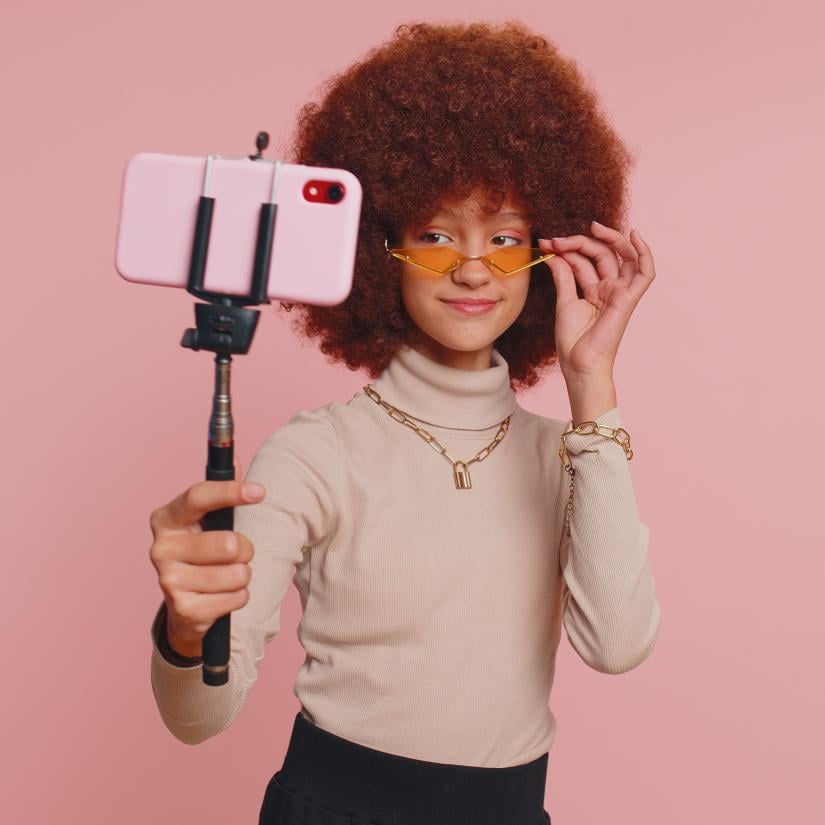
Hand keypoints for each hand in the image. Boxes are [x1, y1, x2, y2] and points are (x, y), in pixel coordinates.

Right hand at [148, 457, 263, 654]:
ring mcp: (168, 580)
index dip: (230, 491)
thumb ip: (221, 492)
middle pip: (229, 543)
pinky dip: (239, 597)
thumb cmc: (203, 552)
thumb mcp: (209, 520)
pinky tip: (222, 596)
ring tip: (228, 576)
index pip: (198, 496)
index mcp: (167, 518)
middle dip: (246, 549)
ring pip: (237, 573)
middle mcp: (161, 548)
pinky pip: (236, 597)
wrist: (186, 606)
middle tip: (239, 553)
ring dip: (243, 575)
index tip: (260, 492)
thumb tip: (235, 458)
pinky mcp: (183, 608)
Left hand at [539, 222, 655, 380]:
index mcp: (593, 290)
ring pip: (621, 256)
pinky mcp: (629, 299)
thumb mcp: (565, 301)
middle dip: (581, 242)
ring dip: (607, 239)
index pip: (583, 260)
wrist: (579, 363)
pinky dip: (644, 253)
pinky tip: (634, 235)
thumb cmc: (572, 340)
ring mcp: (620, 292)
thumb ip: (564, 276)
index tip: (547, 243)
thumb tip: (555, 254)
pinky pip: (645, 273)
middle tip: (560, 239)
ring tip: (590, 229)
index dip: (566, 249)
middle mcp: (609, 288)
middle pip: (601, 254)